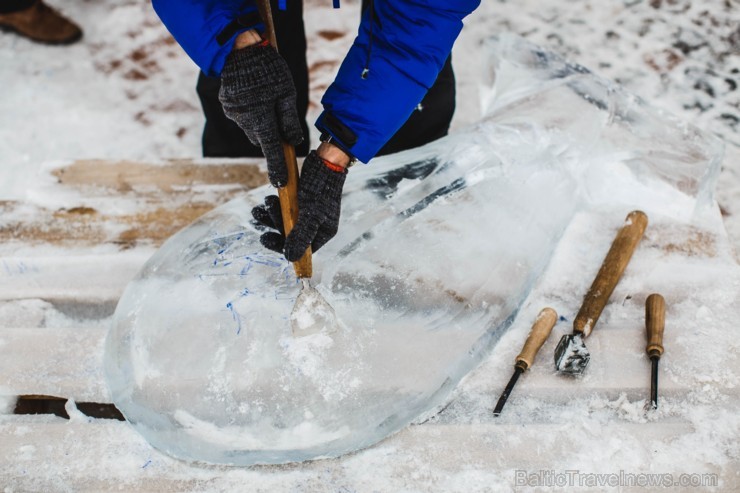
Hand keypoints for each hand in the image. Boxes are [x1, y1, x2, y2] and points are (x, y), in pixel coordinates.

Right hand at [219, 42, 302, 186]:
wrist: (238, 48)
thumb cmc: (267, 70)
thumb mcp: (286, 93)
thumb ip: (289, 120)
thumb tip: (294, 141)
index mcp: (261, 120)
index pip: (272, 152)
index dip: (277, 168)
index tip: (280, 184)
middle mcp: (244, 121)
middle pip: (262, 139)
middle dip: (271, 135)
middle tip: (279, 117)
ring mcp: (233, 114)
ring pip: (252, 127)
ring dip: (260, 122)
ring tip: (266, 99)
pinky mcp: (228, 105)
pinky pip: (243, 116)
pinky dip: (251, 111)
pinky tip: (254, 95)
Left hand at [251, 151, 347, 260]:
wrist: (325, 163)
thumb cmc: (321, 190)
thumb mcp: (311, 215)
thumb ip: (300, 237)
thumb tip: (290, 258)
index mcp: (322, 232)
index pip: (301, 249)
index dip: (282, 246)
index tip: (266, 239)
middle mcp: (315, 225)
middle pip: (290, 234)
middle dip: (272, 225)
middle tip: (259, 215)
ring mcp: (307, 213)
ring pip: (285, 221)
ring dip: (270, 215)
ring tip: (259, 208)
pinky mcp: (300, 202)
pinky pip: (284, 209)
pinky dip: (274, 206)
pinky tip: (266, 200)